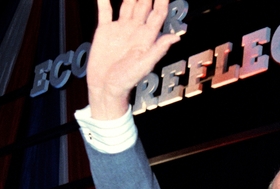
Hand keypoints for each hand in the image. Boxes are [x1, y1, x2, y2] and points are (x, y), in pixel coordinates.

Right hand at [87, 0, 180, 119]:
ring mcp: (120, 29)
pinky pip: (105, 10)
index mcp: (146, 38)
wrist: (105, 88)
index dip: (162, 1)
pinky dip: (103, 0)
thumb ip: (158, 50)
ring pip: (127, 4)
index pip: (157, 14)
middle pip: (144, 5)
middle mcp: (135, 30)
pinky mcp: (105, 30)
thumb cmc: (126, 81)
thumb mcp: (144, 65)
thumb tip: (175, 37)